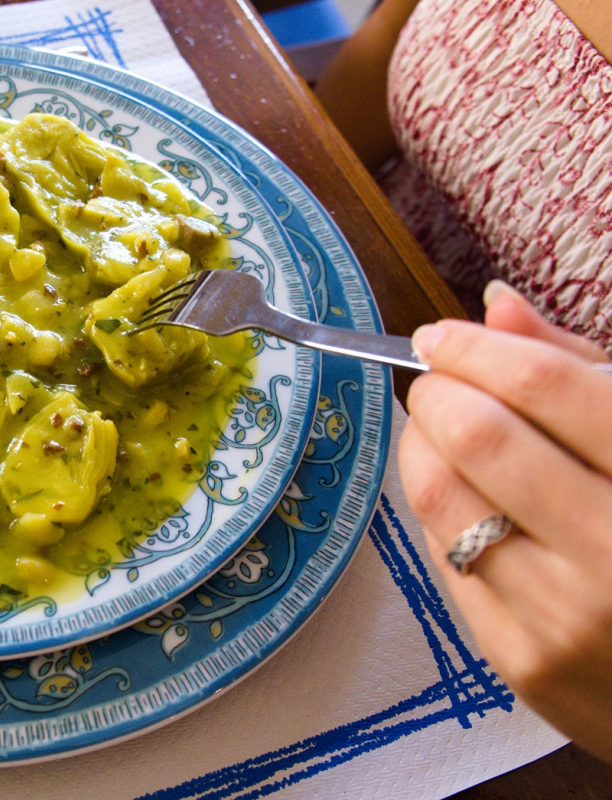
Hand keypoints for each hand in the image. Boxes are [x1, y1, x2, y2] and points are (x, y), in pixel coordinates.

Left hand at [398, 281, 611, 760]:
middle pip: (477, 435)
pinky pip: (444, 556)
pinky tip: (462, 497)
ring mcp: (565, 614)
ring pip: (439, 497)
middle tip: (437, 381)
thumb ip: (584, 371)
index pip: (543, 385)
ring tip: (439, 431)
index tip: (440, 336)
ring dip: (420, 447)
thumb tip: (495, 304)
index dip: (475, 348)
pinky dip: (439, 511)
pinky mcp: (521, 659)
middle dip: (438, 391)